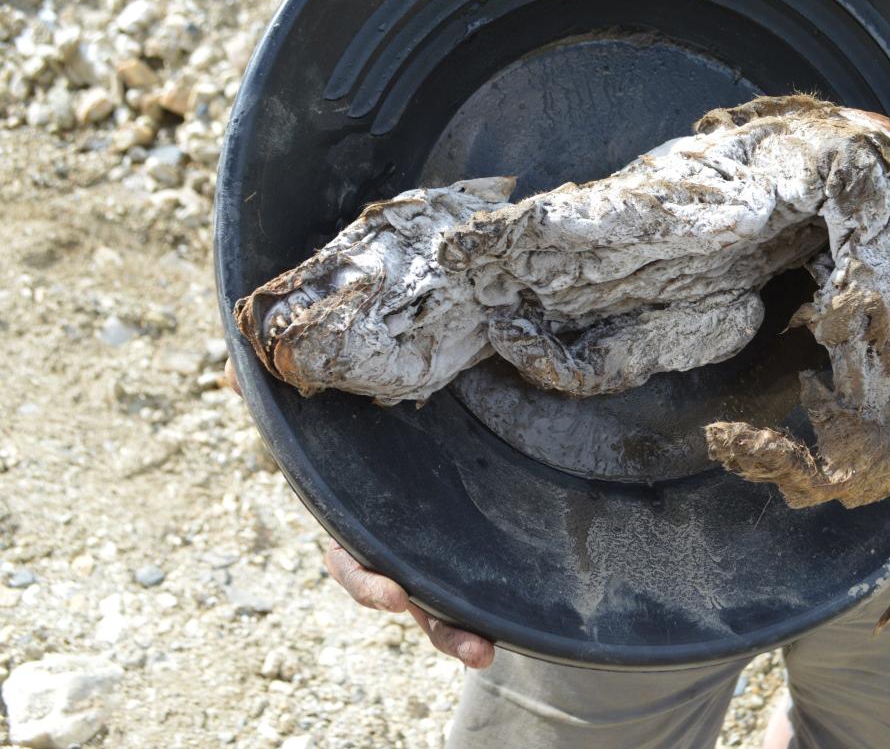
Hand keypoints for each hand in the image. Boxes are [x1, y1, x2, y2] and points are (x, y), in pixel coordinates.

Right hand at [223, 358, 494, 668]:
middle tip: (468, 645)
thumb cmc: (350, 421)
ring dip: (462, 633)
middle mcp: (391, 552)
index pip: (352, 565)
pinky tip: (520, 626)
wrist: (410, 418)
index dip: (367, 582)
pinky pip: (475, 583)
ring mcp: (428, 557)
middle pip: (409, 600)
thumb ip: (277, 396)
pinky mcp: (464, 549)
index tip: (391, 595)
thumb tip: (229, 376)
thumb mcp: (317, 407)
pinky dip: (490, 606)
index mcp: (353, 528)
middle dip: (435, 625)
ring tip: (487, 653)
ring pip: (442, 606)